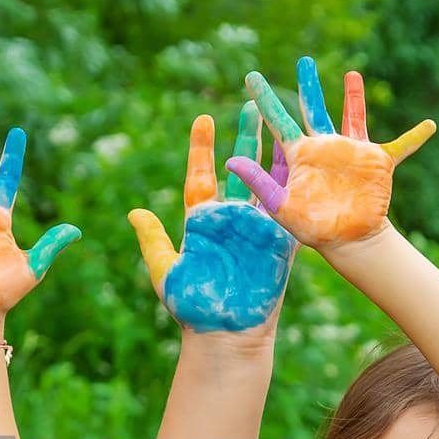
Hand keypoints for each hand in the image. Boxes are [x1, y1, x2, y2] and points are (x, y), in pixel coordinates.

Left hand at [127, 103, 295, 335]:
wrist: (225, 333)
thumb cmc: (193, 307)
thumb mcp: (166, 271)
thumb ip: (154, 240)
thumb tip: (134, 212)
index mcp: (203, 222)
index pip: (202, 176)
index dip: (202, 149)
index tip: (203, 119)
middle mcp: (231, 219)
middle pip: (239, 169)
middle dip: (246, 137)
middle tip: (251, 104)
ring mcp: (257, 228)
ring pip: (266, 181)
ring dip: (274, 153)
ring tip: (281, 123)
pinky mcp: (279, 242)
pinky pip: (289, 207)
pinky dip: (296, 184)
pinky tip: (304, 160)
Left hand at [225, 56, 433, 249]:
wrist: (347, 242)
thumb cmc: (312, 229)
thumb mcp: (280, 205)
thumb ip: (259, 181)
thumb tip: (230, 160)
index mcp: (300, 155)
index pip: (278, 119)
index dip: (264, 98)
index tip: (251, 75)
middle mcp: (324, 147)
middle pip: (313, 108)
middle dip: (308, 85)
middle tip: (304, 60)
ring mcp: (351, 152)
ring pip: (352, 116)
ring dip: (353, 96)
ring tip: (351, 74)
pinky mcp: (377, 162)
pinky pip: (400, 146)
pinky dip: (415, 137)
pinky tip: (429, 126)